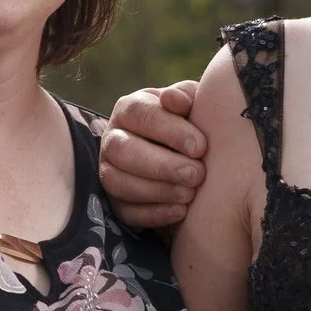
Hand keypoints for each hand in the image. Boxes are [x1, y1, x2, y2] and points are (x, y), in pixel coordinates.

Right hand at [100, 81, 207, 228]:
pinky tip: (181, 211)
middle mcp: (113, 139)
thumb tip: (174, 99)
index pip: (140, 114)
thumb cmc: (192, 126)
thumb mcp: (193, 106)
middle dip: (161, 165)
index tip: (200, 147)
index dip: (169, 131)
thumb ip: (185, 97)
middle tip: (196, 174)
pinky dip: (154, 213)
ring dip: (156, 190)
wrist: (189, 160)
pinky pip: (127, 212)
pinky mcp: (117, 204)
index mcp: (129, 109)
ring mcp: (110, 173)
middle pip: (122, 150)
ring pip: (118, 182)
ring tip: (190, 194)